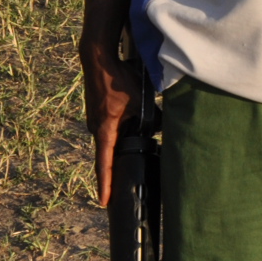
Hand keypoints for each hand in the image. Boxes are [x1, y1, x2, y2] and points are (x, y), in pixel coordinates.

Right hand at [80, 37, 143, 206]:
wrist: (98, 58)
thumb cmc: (118, 79)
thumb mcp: (140, 100)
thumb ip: (153, 117)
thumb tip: (167, 129)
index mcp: (105, 129)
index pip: (104, 163)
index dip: (106, 183)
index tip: (104, 201)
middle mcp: (96, 127)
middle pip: (107, 153)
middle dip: (114, 170)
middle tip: (119, 189)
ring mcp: (94, 119)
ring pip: (110, 139)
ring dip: (119, 146)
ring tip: (128, 157)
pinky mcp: (97, 111)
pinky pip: (108, 128)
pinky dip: (117, 133)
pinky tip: (127, 129)